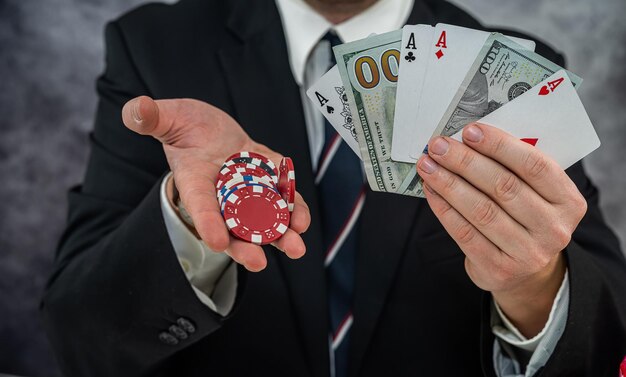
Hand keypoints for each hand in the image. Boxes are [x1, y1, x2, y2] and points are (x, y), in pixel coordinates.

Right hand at [122, 96, 309, 271]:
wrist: (210, 127)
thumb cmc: (185, 125)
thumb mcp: (168, 117)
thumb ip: (151, 118)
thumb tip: (135, 110)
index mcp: (195, 181)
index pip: (199, 206)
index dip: (207, 223)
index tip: (215, 242)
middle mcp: (222, 193)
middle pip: (233, 226)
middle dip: (246, 246)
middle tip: (258, 262)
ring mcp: (248, 188)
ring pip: (264, 218)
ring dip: (279, 234)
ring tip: (294, 247)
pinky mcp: (268, 178)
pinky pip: (282, 194)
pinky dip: (293, 206)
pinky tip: (301, 218)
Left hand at [416, 123, 586, 336]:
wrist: (527, 273)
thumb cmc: (525, 219)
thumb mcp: (536, 195)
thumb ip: (514, 169)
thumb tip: (469, 139)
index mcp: (568, 201)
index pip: (534, 166)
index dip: (499, 145)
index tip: (469, 130)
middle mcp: (553, 229)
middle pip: (503, 187)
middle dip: (465, 161)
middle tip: (438, 145)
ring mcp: (528, 253)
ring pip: (481, 210)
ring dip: (448, 183)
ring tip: (428, 165)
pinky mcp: (499, 269)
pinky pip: (465, 233)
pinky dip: (443, 208)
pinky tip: (431, 190)